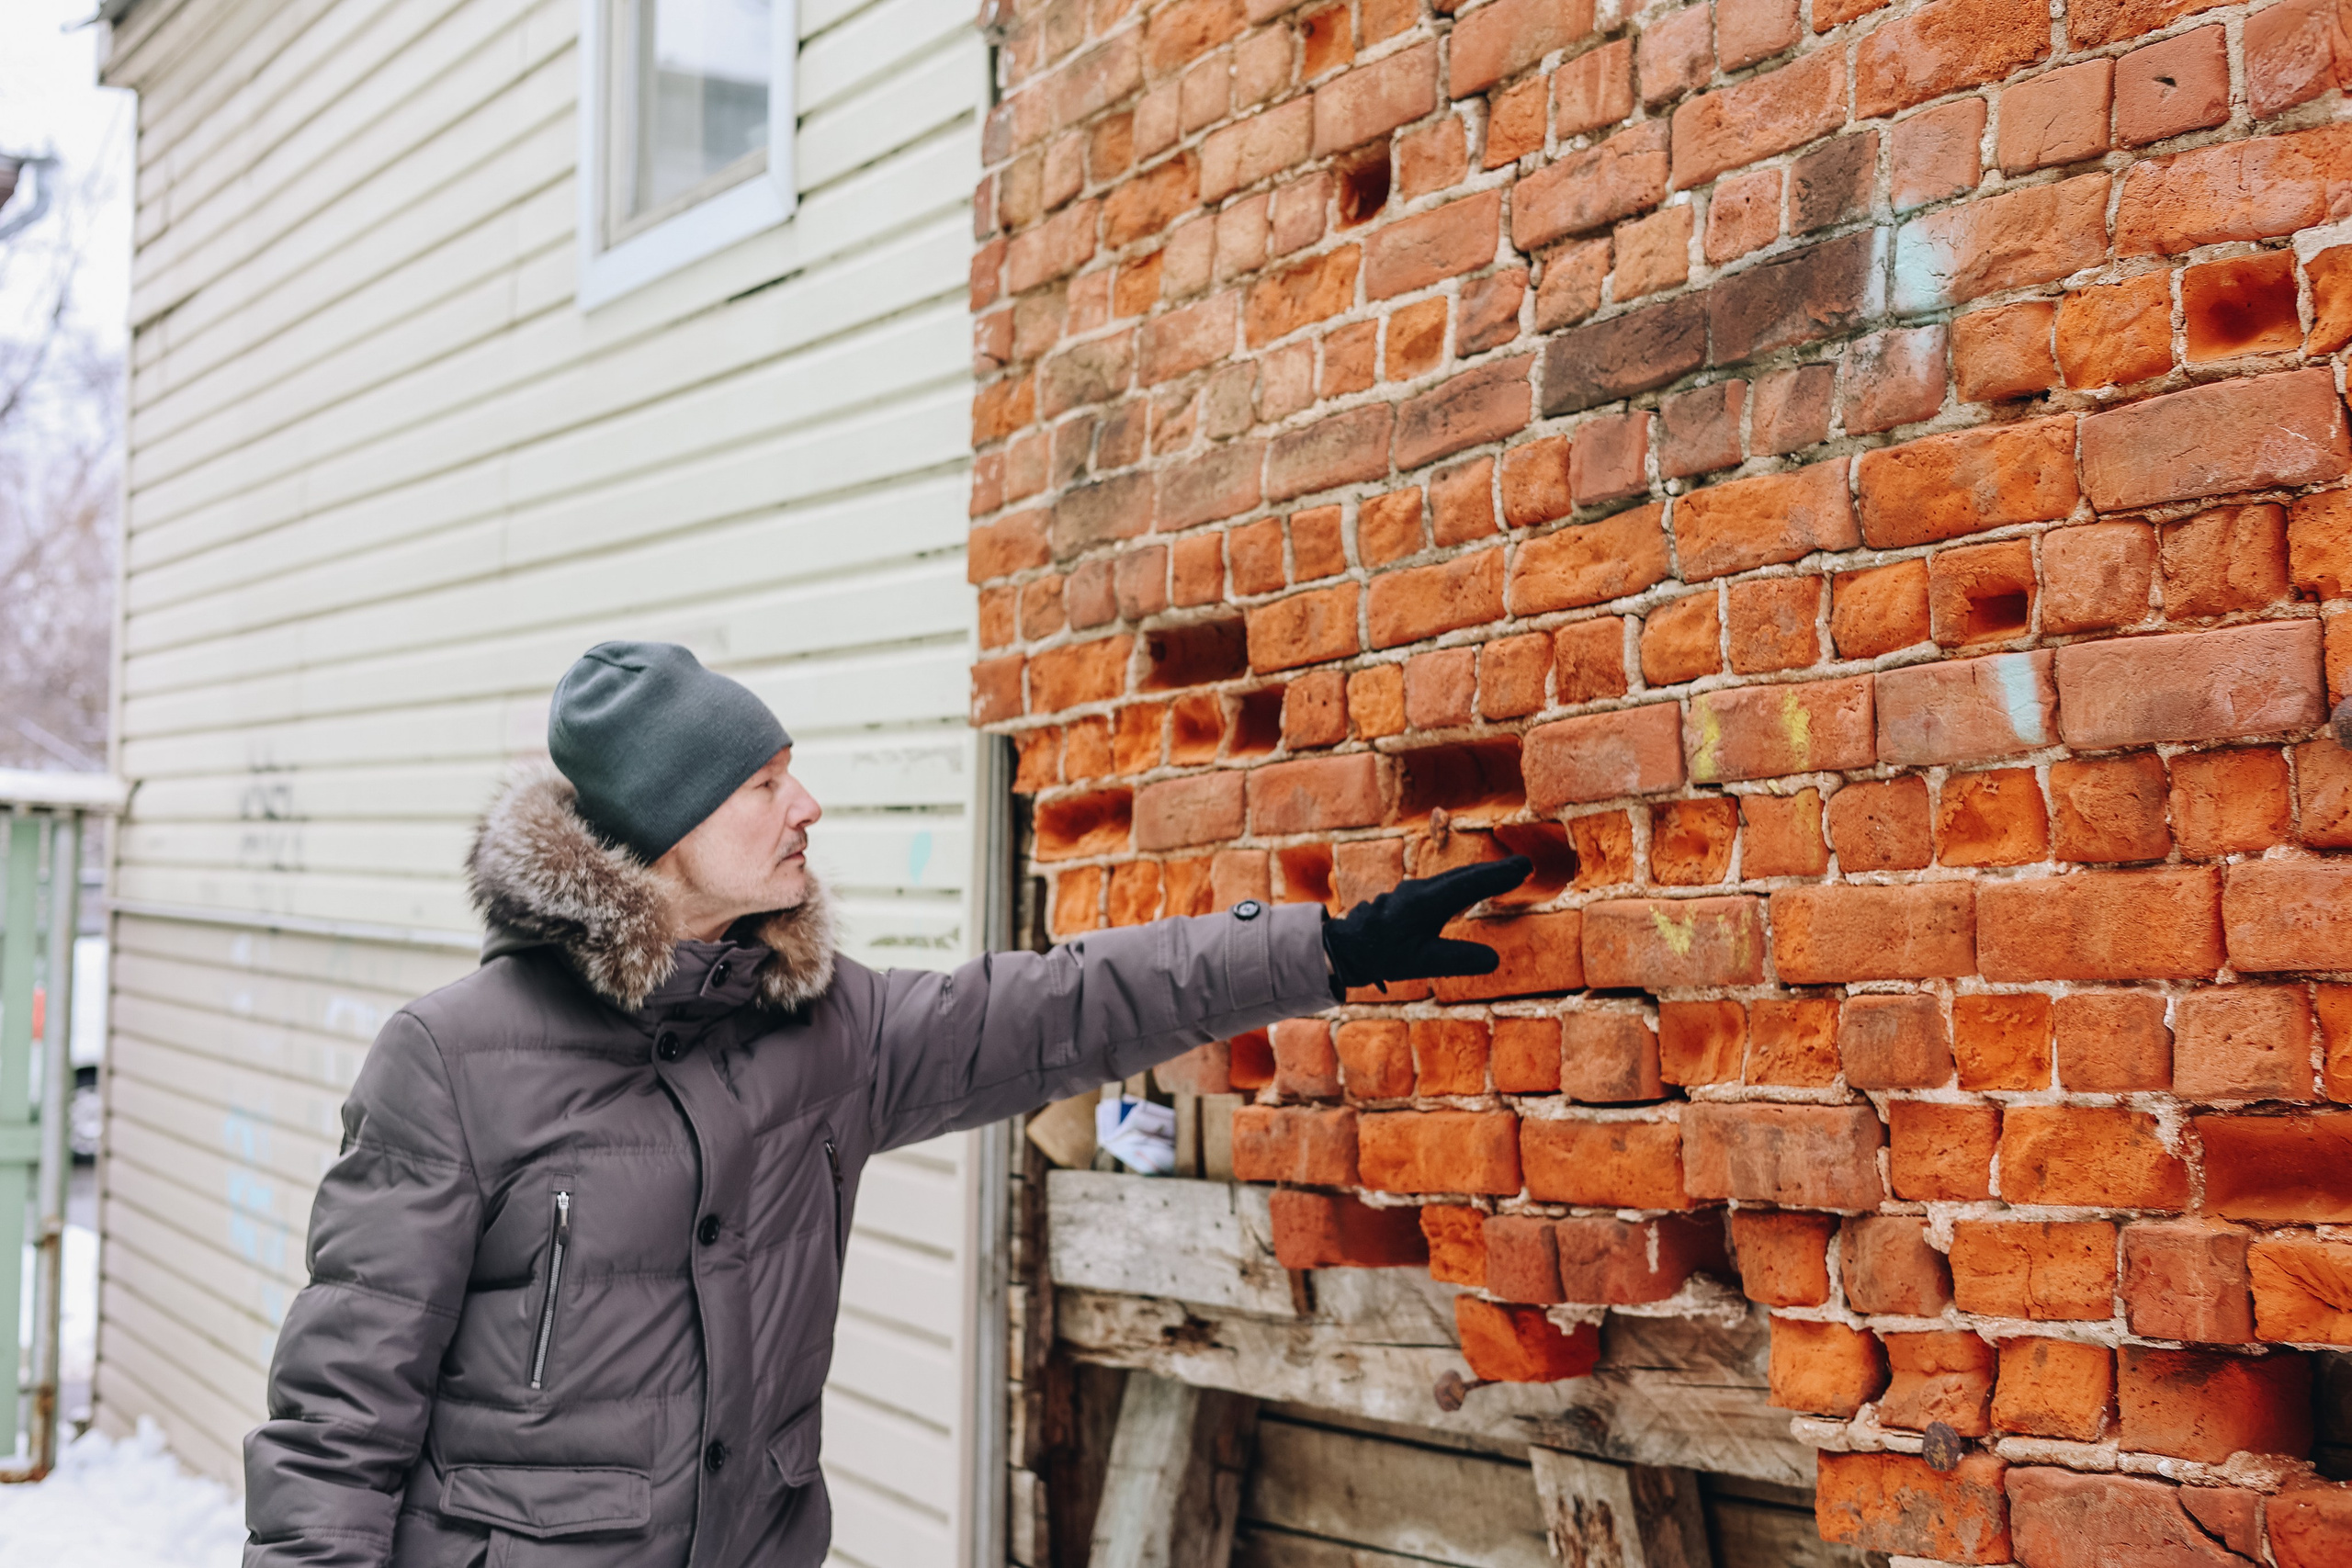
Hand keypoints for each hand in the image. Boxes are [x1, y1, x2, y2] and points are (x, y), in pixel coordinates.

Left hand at [1321, 856, 1533, 997]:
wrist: (1342, 949)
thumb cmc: (1380, 955)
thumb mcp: (1421, 963)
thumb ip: (1458, 960)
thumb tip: (1495, 960)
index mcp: (1426, 901)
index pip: (1471, 883)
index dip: (1500, 875)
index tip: (1525, 865)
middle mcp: (1420, 890)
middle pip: (1464, 875)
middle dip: (1495, 870)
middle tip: (1523, 865)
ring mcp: (1412, 892)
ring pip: (1452, 878)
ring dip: (1479, 876)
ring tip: (1504, 874)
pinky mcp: (1407, 899)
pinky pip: (1442, 885)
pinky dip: (1462, 883)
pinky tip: (1467, 889)